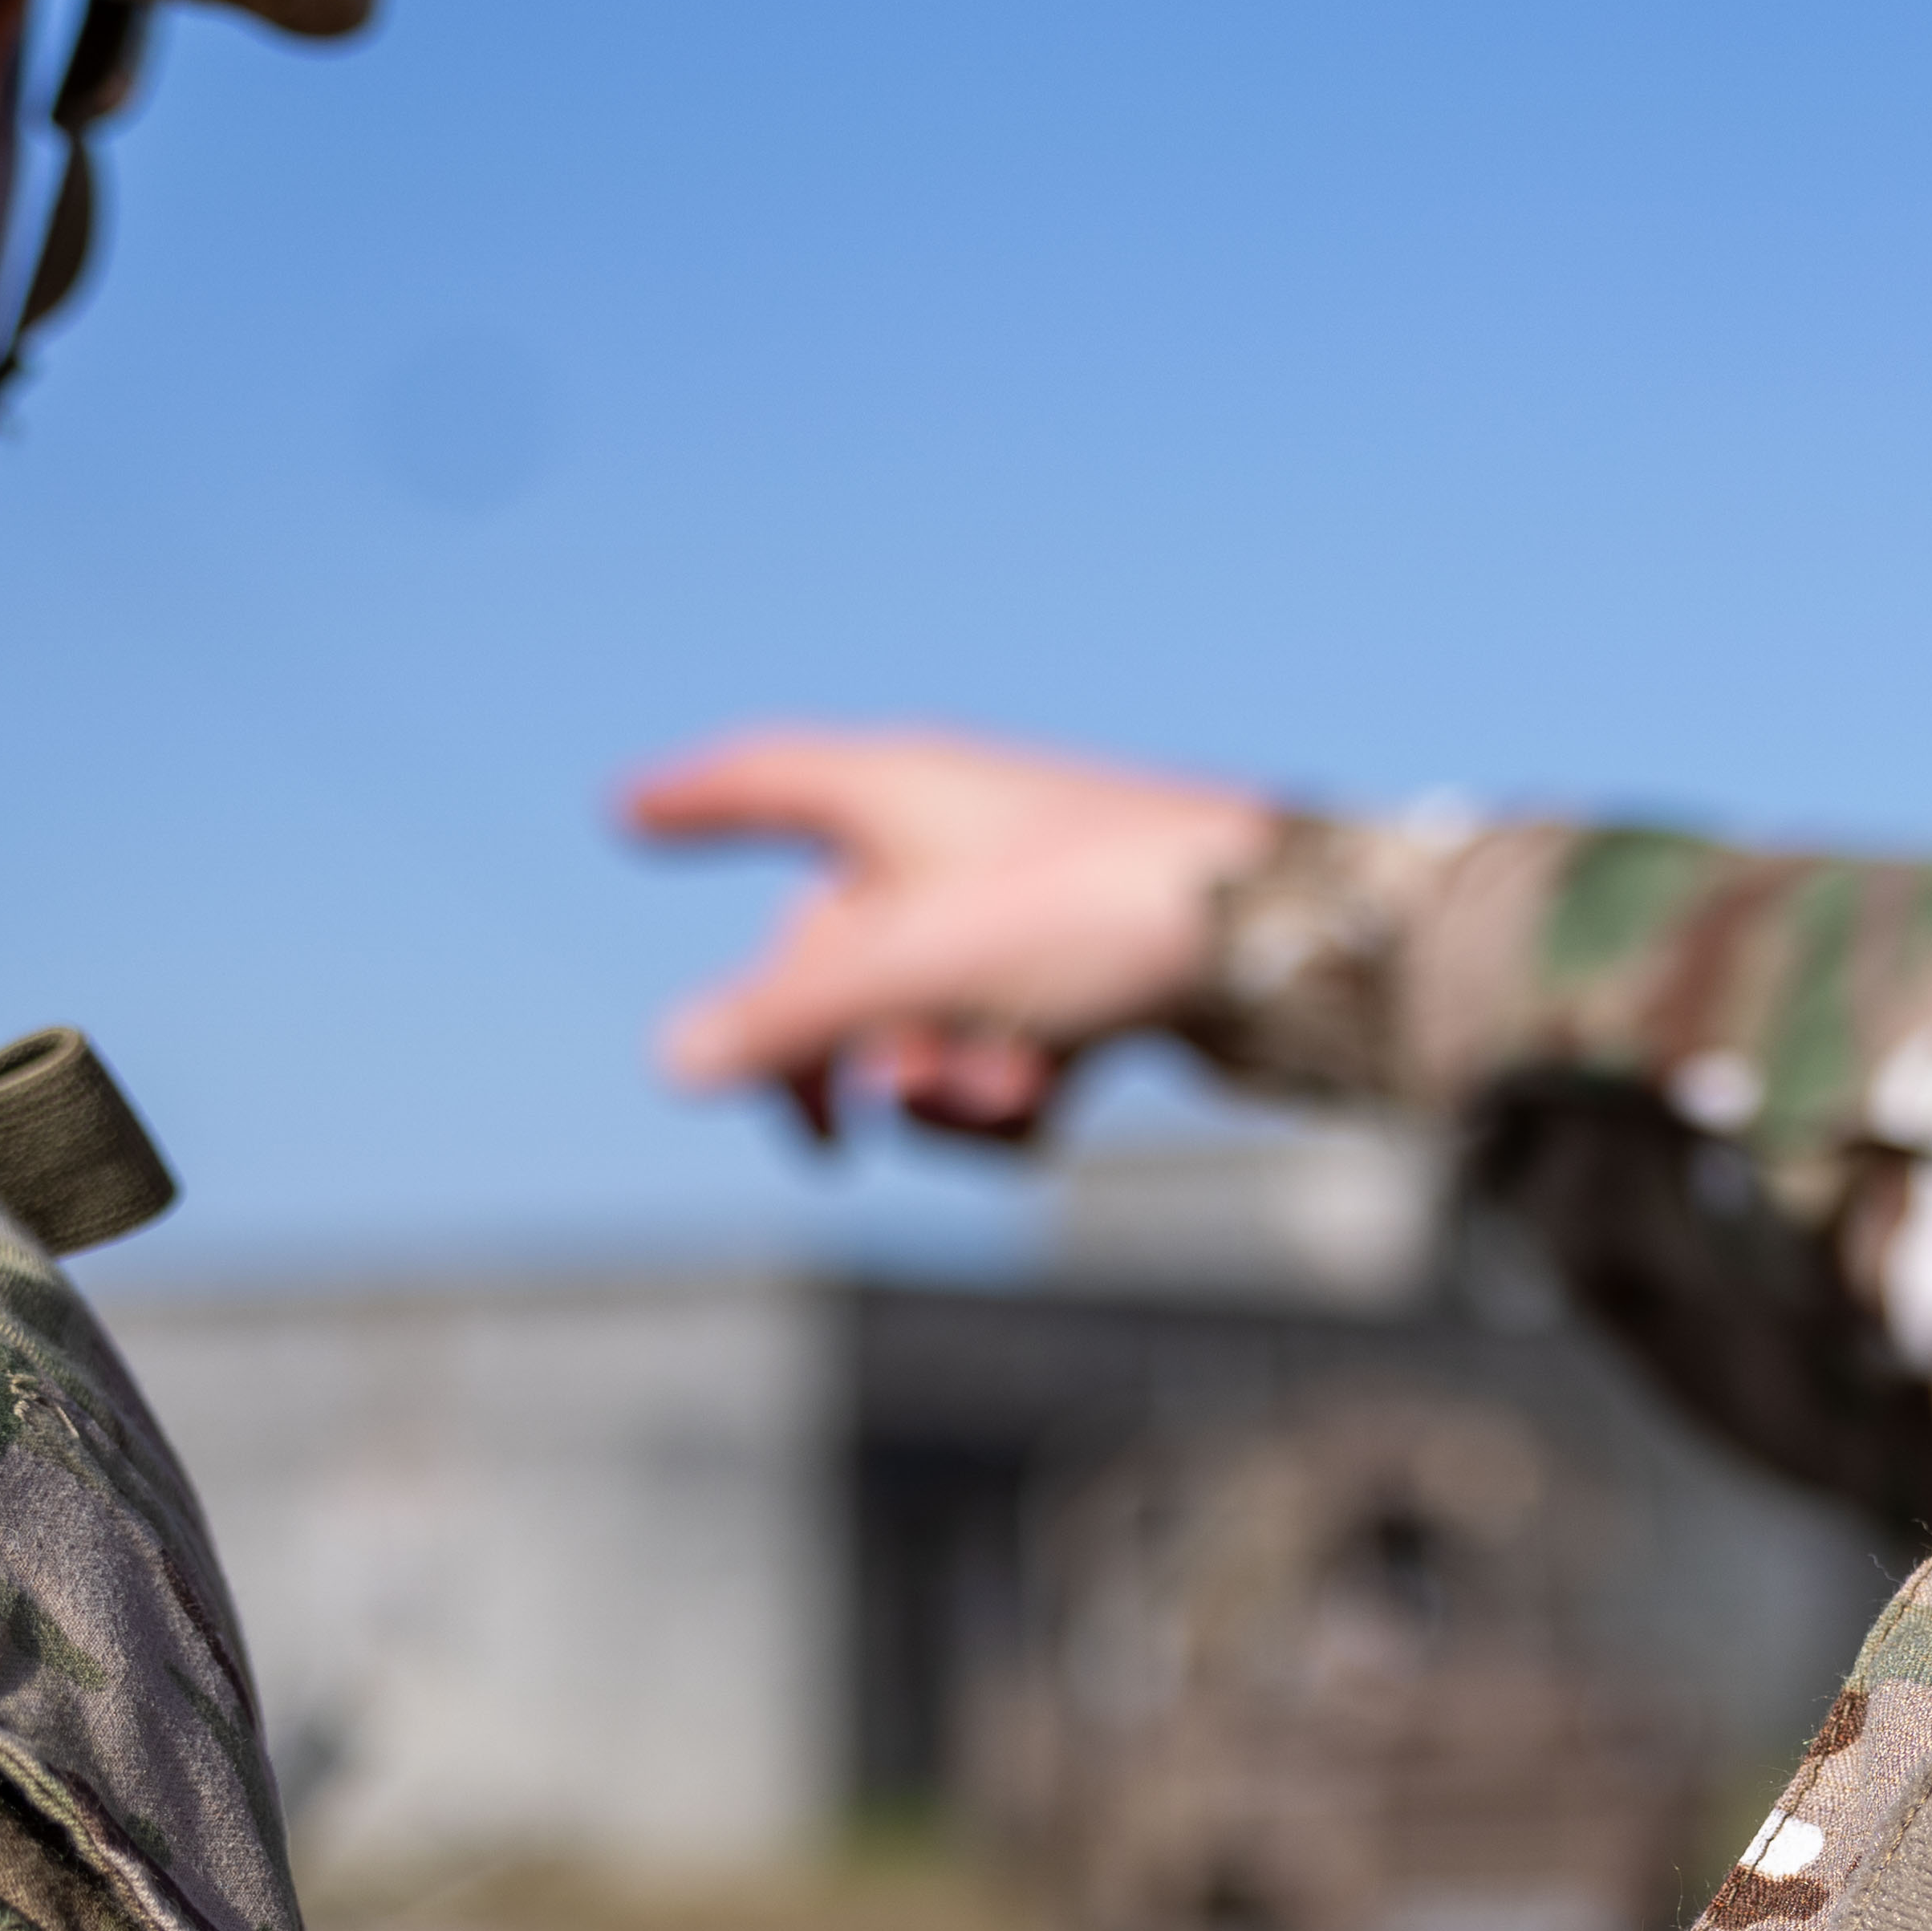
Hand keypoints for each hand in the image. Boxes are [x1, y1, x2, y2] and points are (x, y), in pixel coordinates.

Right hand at [624, 726, 1283, 1146]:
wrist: (1302, 948)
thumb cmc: (1108, 910)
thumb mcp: (921, 967)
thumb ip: (790, 1021)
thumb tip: (670, 1065)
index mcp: (905, 795)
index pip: (769, 782)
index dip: (698, 801)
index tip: (629, 814)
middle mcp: (960, 845)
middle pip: (833, 953)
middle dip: (828, 1054)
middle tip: (828, 1149)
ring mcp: (1027, 919)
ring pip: (919, 1023)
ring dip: (936, 1085)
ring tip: (994, 1089)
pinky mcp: (1094, 985)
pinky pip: (1002, 1060)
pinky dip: (1010, 1100)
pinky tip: (1050, 1104)